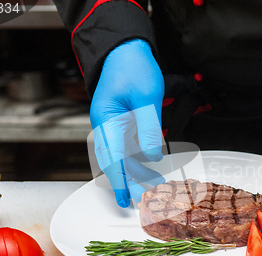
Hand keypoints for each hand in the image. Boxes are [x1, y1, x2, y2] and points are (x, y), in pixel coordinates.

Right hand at [90, 39, 164, 207]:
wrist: (126, 48)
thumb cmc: (132, 67)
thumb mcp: (145, 97)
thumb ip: (149, 128)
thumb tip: (152, 156)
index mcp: (106, 121)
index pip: (111, 159)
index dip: (118, 182)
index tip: (125, 200)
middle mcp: (107, 126)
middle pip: (116, 162)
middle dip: (129, 182)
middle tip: (142, 200)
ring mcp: (114, 125)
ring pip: (125, 155)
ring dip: (138, 170)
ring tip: (155, 184)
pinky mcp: (124, 122)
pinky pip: (131, 145)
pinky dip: (142, 156)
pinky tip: (153, 164)